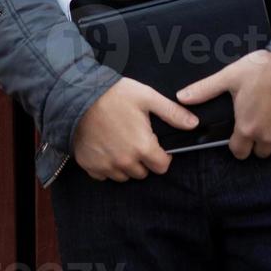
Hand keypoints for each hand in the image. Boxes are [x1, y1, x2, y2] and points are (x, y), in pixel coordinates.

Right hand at [71, 77, 200, 180]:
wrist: (76, 97)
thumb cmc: (113, 94)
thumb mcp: (147, 97)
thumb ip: (172, 112)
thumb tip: (194, 124)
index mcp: (142, 147)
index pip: (162, 167)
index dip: (162, 156)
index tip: (156, 144)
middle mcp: (125, 162)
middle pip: (143, 172)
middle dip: (143, 159)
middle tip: (136, 139)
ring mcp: (106, 166)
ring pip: (124, 175)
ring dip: (126, 164)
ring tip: (120, 142)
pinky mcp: (90, 167)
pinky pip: (104, 175)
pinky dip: (107, 165)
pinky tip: (105, 147)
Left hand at [175, 49, 270, 158]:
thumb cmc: (265, 69)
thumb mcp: (231, 76)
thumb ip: (206, 90)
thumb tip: (181, 97)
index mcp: (247, 127)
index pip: (239, 152)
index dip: (237, 144)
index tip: (240, 132)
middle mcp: (268, 138)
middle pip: (259, 153)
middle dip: (256, 142)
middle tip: (258, 122)